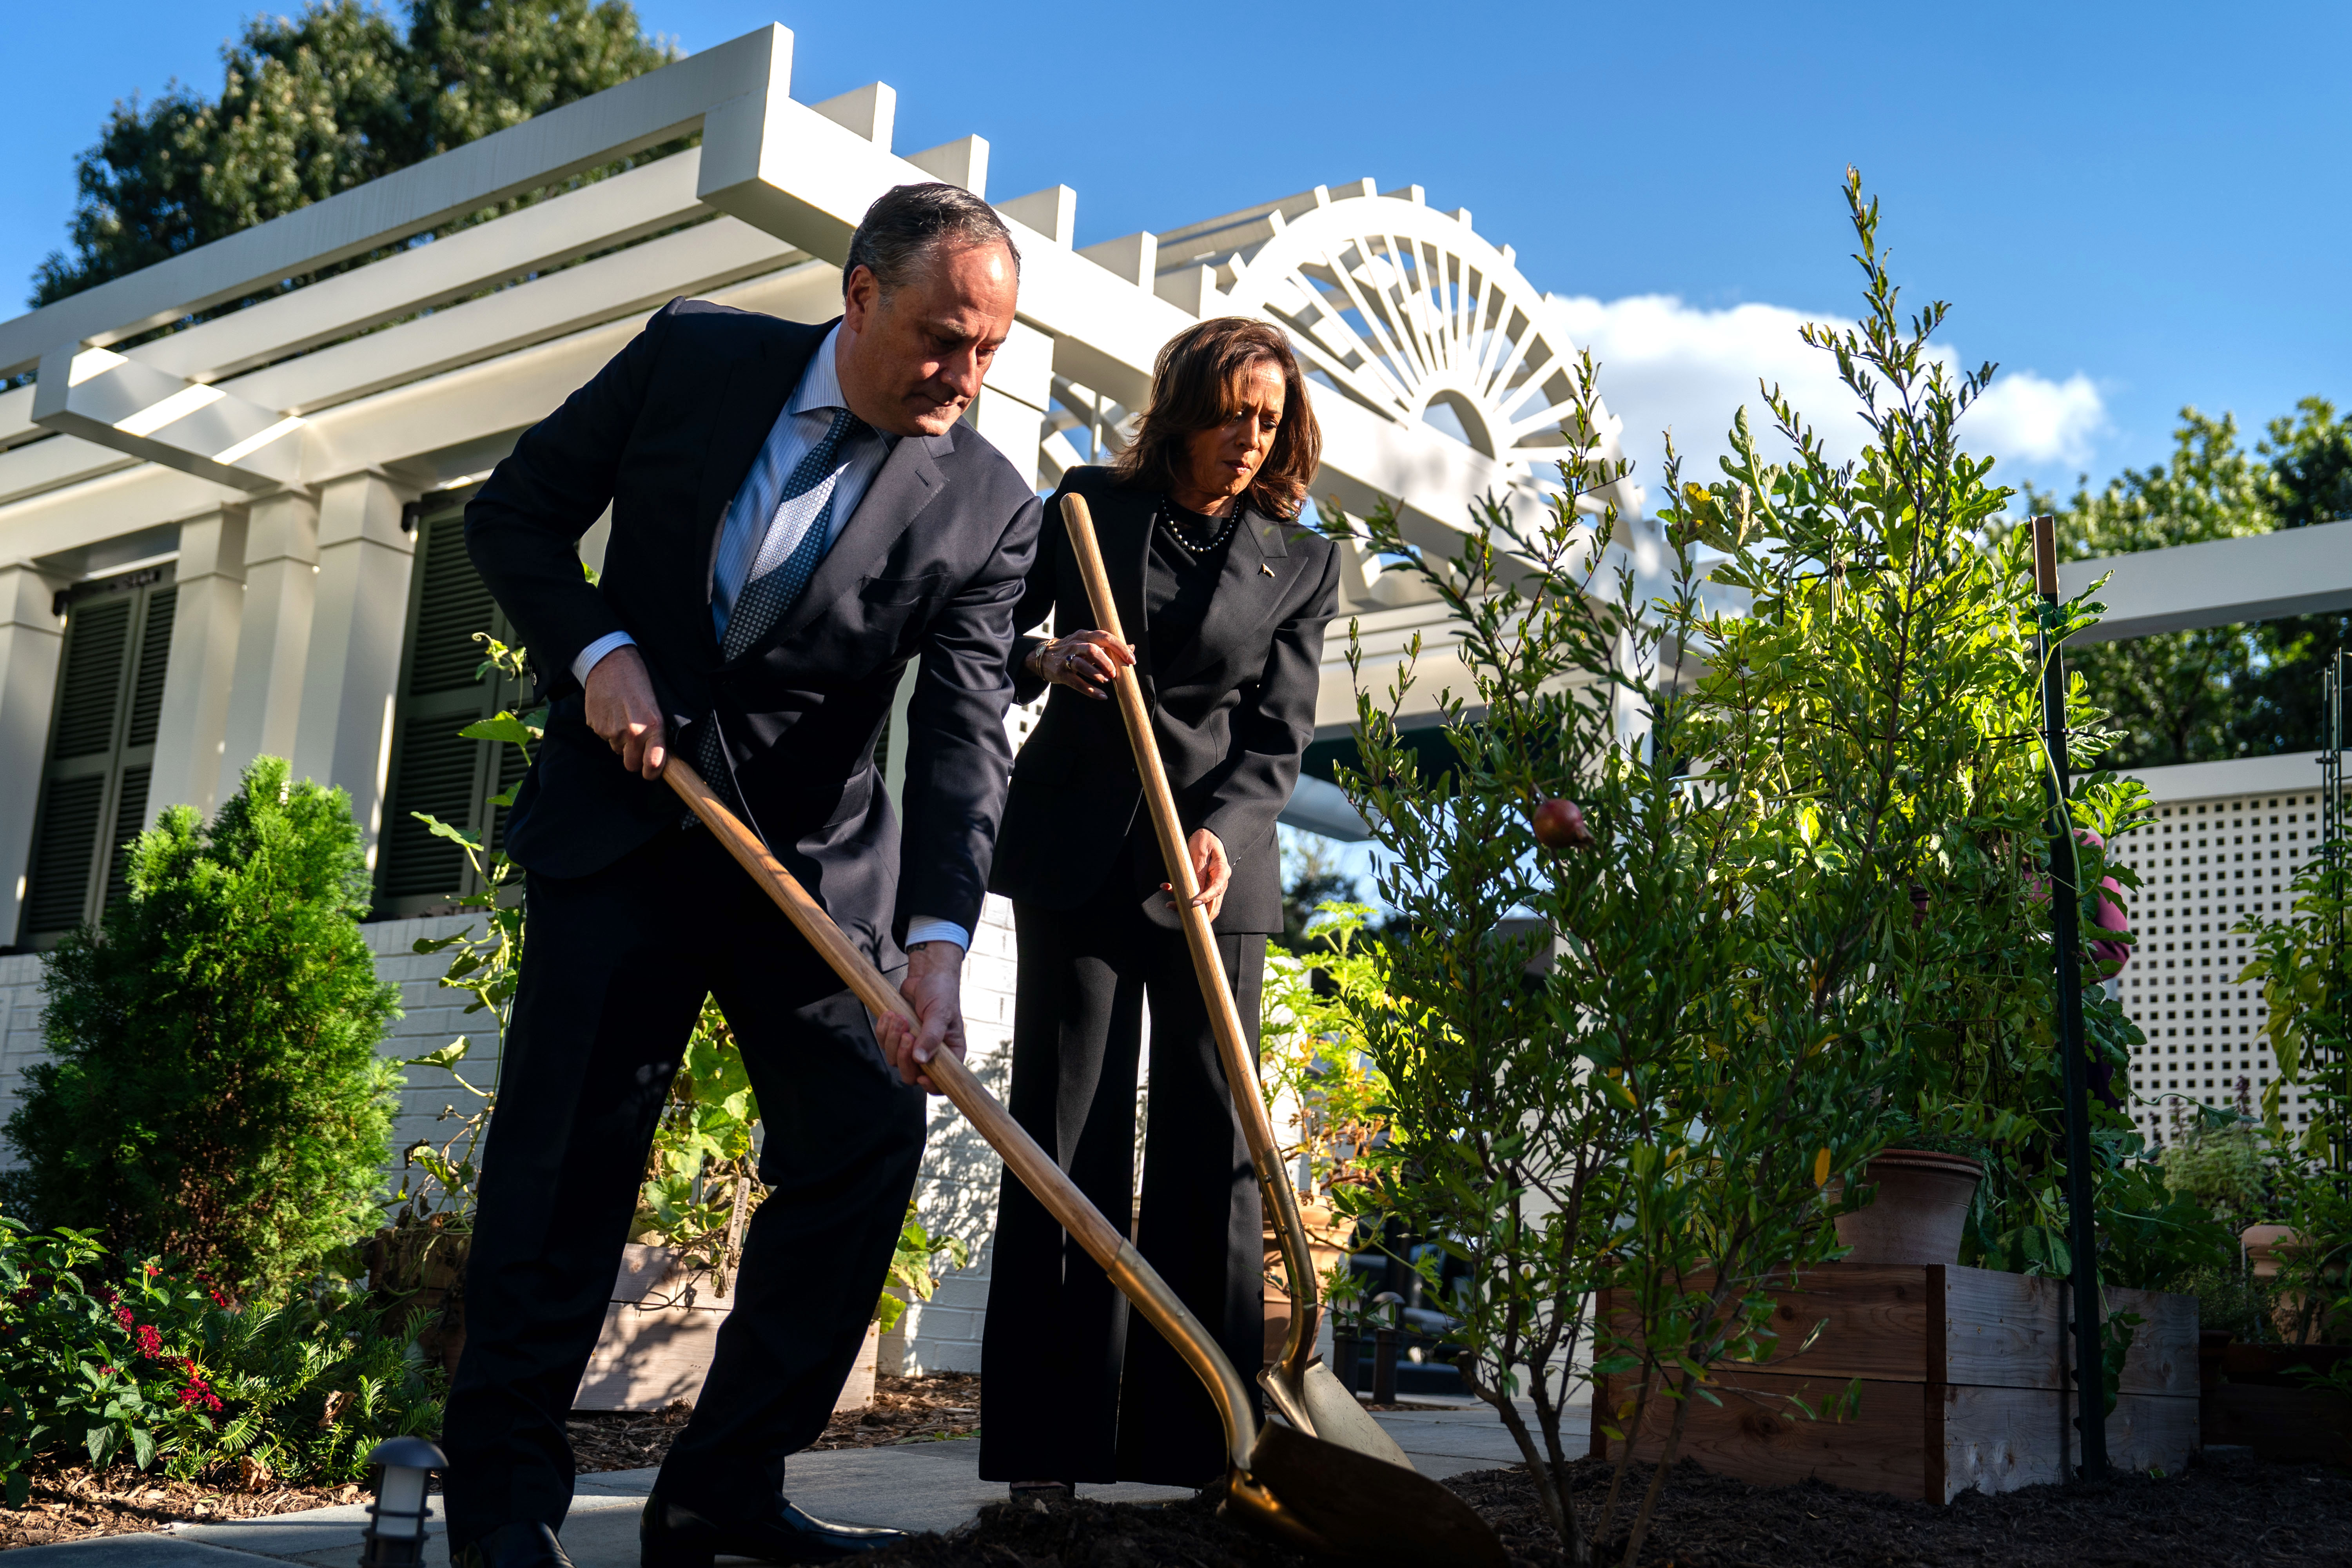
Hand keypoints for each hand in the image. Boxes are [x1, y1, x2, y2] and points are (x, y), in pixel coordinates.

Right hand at [585, 644, 665, 778]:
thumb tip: (658, 754)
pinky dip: (607, 729)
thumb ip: (657, 732)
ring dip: (620, 740)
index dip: (652, 772)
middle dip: (633, 757)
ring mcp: (611, 731)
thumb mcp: (656, 706)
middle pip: (630, 764)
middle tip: (635, 740)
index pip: (653, 764)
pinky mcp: (595, 726)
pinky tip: (611, 712)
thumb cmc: (637, 681)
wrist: (610, 662)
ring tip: (622, 716)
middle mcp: (633, 733)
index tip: (650, 772)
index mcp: (653, 727)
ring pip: (616, 749)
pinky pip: (603, 737)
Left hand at [874, 941, 966, 1092]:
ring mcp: (912, 1045)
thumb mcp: (941, 1013)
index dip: (931, 1085)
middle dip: (904, 1057)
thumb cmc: (941, 992)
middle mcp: (931, 1053)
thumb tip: (920, 1059)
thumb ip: (931, 1036)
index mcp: (949, 1052)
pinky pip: (884, 1044)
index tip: (921, 1075)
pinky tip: (890, 1015)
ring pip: (894, 1060)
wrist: (927, 974)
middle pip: (912, 1074)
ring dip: (893, 1039)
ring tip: (899, 1018)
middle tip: (906, 1035)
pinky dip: (884, 1031)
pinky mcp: (897, 1036)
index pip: (942, 1081)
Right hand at [1028, 629, 1132, 698]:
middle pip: (1092, 648)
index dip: (1119, 648)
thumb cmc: (1072, 651)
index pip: (1104, 637)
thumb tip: (1132, 647)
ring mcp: (1066, 658)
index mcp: (1085, 635)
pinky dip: (1089, 689)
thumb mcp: (1088, 644)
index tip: (1132, 660)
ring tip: (1107, 680)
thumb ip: (1109, 647)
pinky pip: (1075, 681)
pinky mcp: (1060, 672)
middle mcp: (1075, 644)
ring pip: (1082, 663)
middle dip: (1107, 661)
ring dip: (1097, 673)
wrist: (1043, 656)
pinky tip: (1102, 695)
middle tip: (1115, 672)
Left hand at [1161, 828, 1229, 921]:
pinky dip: (1182, 896)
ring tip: (1170, 904)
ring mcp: (1212, 885)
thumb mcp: (1200, 852)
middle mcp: (1219, 881)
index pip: (1217, 889)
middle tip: (1182, 913)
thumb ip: (1198, 871)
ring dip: (1187, 907)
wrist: (1208, 835)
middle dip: (1199, 913)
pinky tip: (1168, 889)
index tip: (1194, 903)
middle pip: (1213, 904)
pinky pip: (1194, 895)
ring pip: (1203, 904)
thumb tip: (1195, 891)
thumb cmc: (1205, 840)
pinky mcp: (1203, 885)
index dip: (1206, 898)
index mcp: (1222, 871)